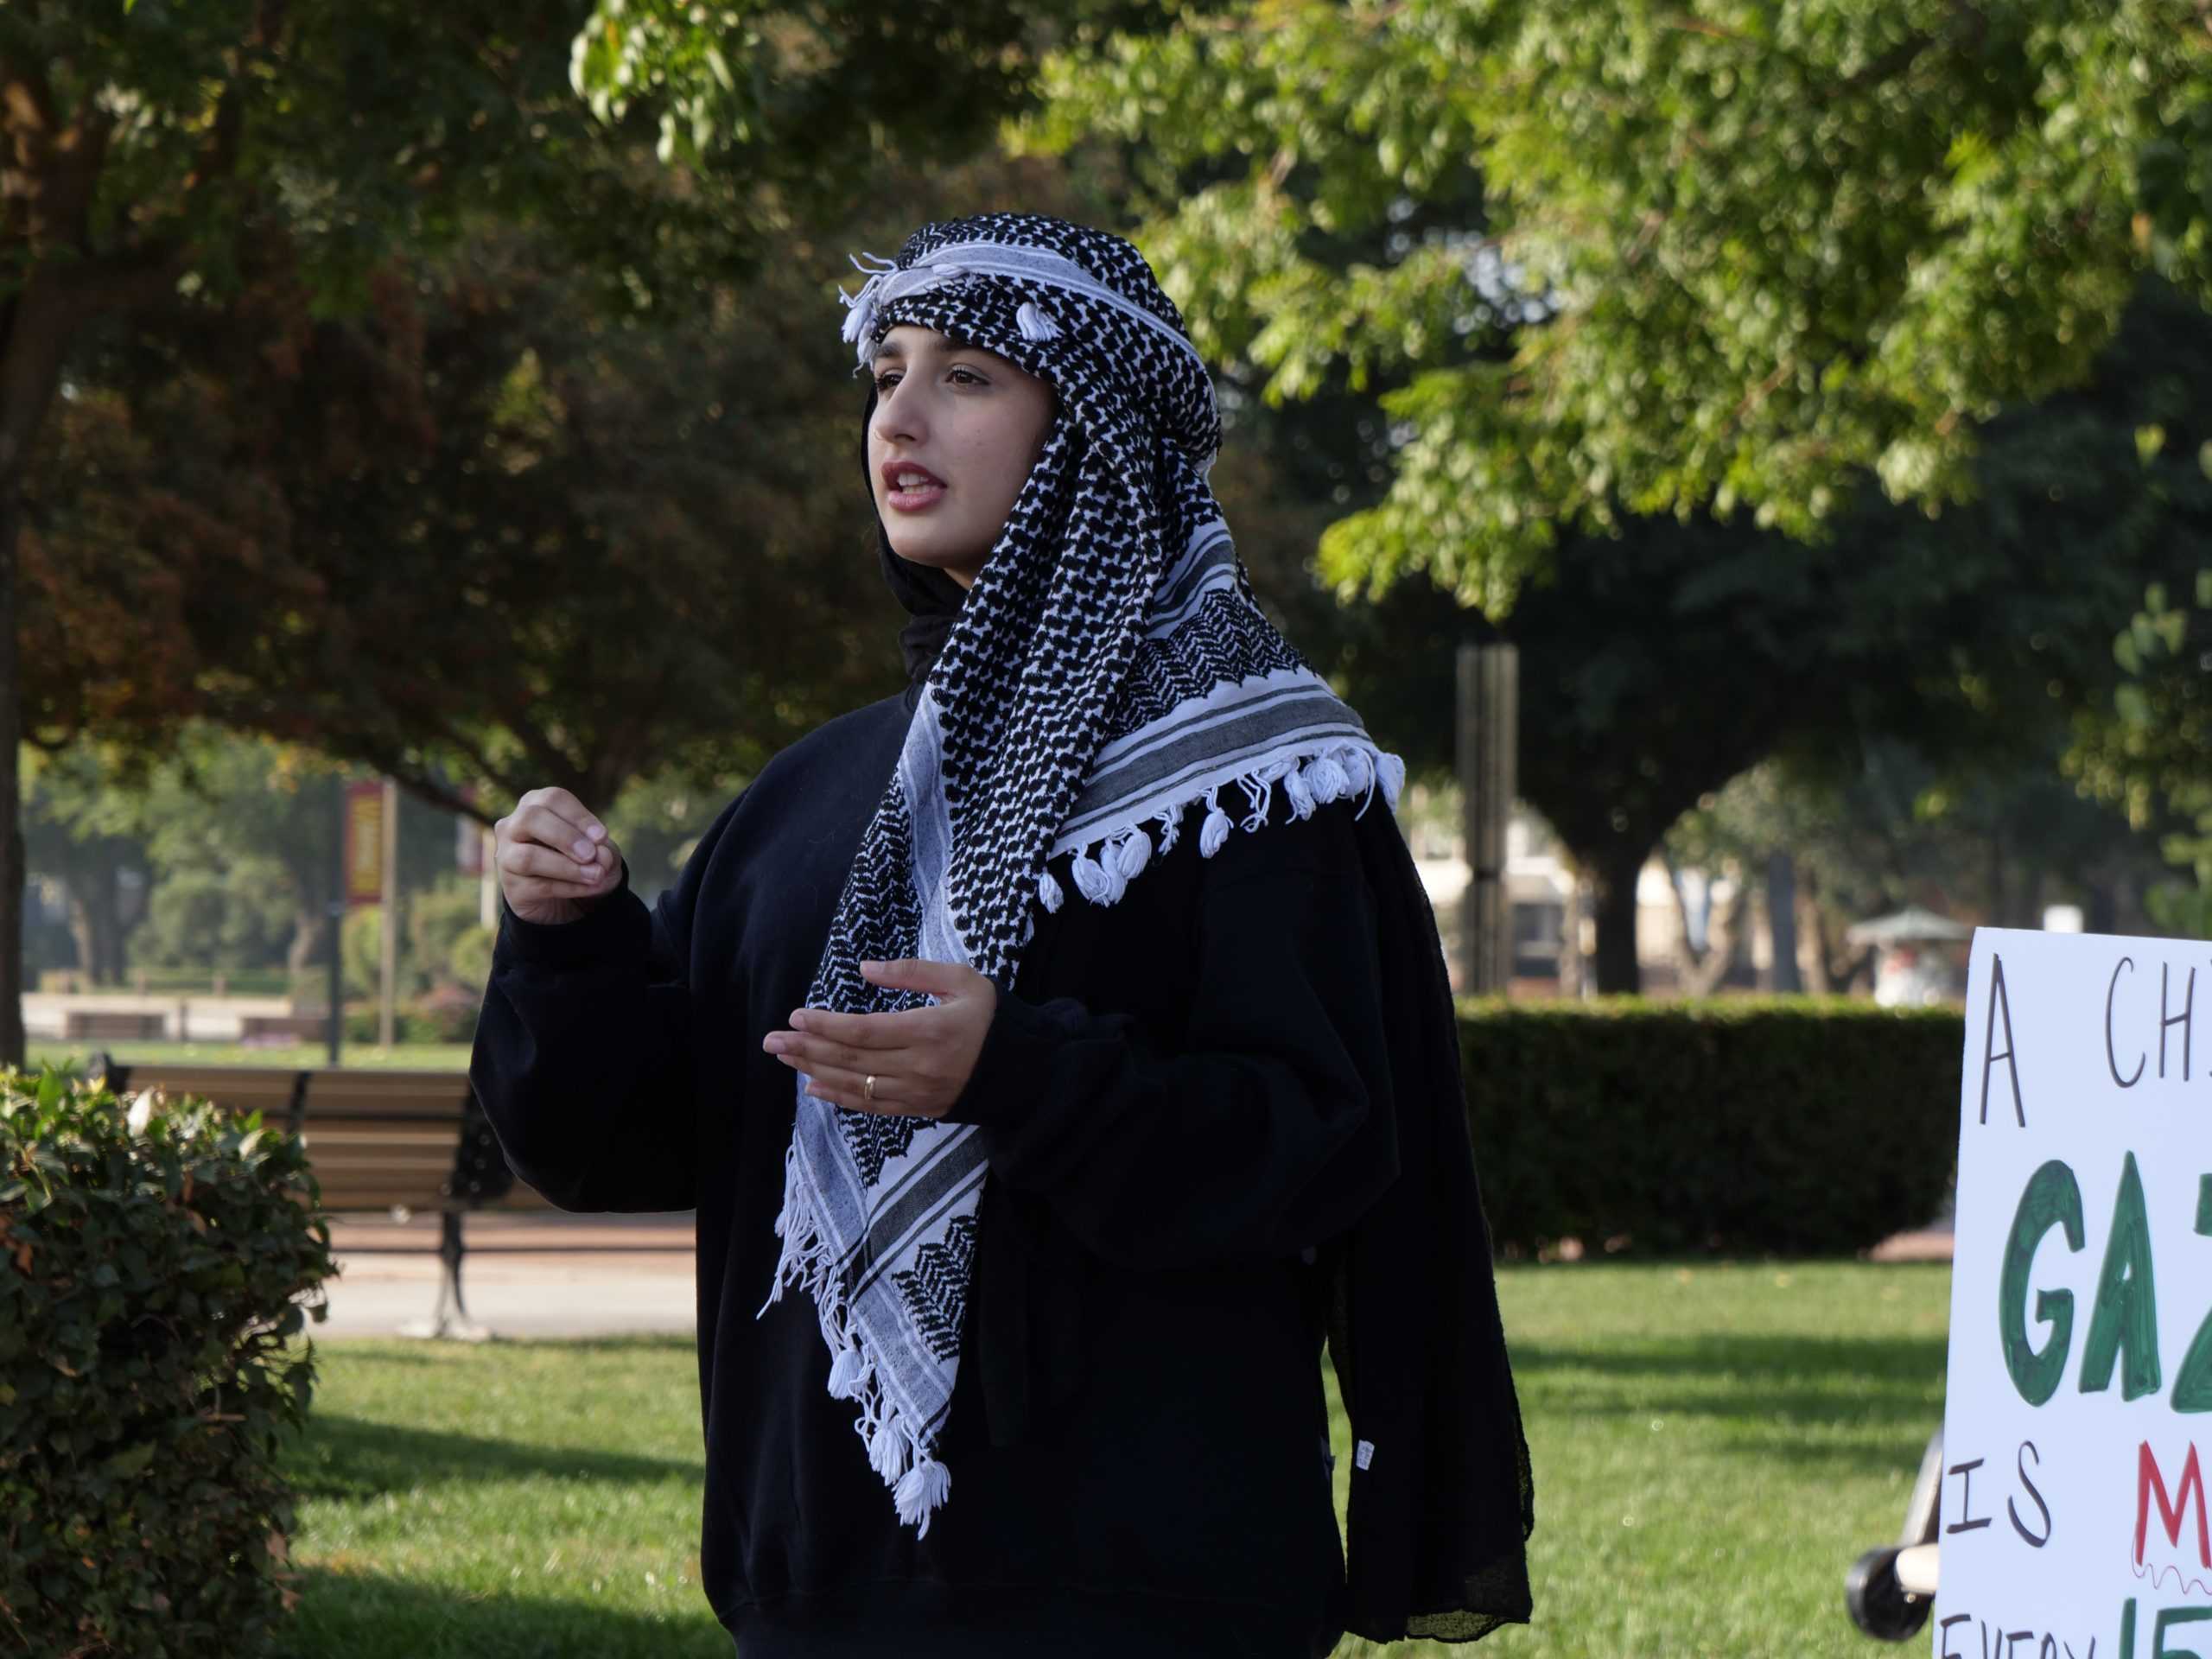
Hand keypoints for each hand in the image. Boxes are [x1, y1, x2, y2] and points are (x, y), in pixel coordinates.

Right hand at [494, 787, 622, 924]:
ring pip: (528, 857)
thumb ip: (603, 850)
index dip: (578, 816)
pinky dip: (570, 887)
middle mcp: (513, 826)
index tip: (602, 836)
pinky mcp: (511, 887)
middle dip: (565, 836)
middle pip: (530, 819)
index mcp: (535, 805)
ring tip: (596, 874)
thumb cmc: (582, 860)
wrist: (565, 898)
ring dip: (567, 867)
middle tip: (591, 855)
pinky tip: (591, 887)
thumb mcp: (600, 851)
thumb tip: (600, 856)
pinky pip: (539, 885)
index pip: (552, 799)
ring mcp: (506, 857)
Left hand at [761, 960, 997, 1118]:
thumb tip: (865, 969)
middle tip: (771, 1040)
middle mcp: (917, 1067)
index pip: (863, 1031)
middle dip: (806, 1049)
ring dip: (814, 1071)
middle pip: (850, 1059)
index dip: (825, 1026)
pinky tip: (814, 1087)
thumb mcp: (963, 980)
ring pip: (854, 1085)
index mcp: (928, 1030)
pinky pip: (870, 1106)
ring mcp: (916, 1092)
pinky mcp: (918, 1109)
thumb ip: (913, 972)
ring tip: (785, 1059)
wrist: (1027, 1071)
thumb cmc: (993, 1018)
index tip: (796, 1016)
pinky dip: (838, 1097)